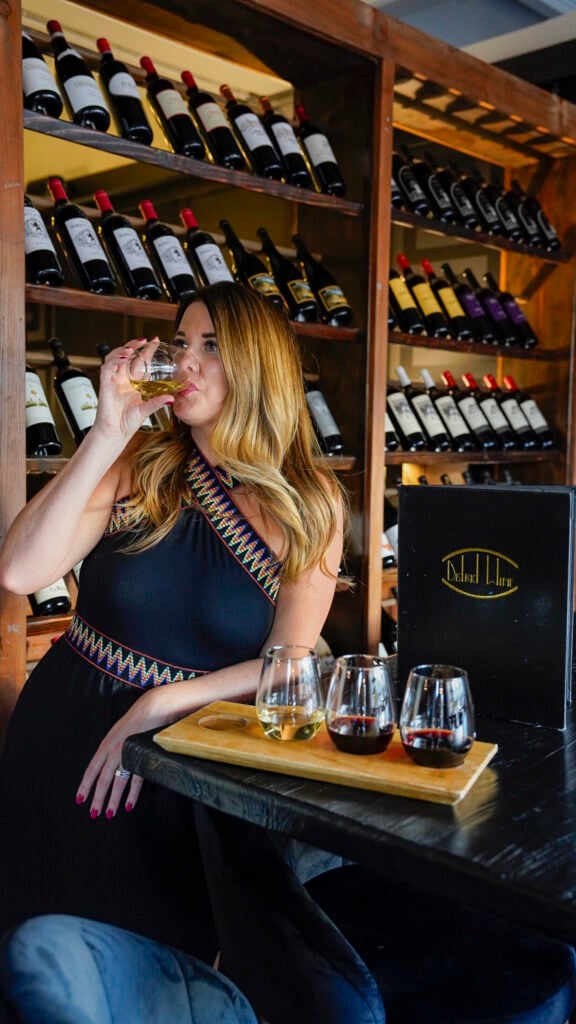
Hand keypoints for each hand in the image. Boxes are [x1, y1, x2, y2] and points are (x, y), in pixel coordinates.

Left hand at [76, 700, 151, 817]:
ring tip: (109, 813)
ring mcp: (127, 754)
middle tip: (94, 813)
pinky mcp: (141, 757)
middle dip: (97, 798)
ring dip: (112, 800)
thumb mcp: (118, 732)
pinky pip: (136, 779)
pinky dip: (132, 794)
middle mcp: (114, 750)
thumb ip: (112, 746)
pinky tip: (128, 804)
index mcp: (106, 744)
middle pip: (102, 779)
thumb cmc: (136, 719)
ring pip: (117, 782)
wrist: (153, 708)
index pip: (92, 769)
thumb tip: (106, 763)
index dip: (85, 785)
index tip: (80, 798)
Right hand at [94, 338, 173, 442]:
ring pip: (115, 357)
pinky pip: (107, 367)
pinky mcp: (105, 384)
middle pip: (127, 356)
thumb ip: (157, 402)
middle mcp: (123, 379)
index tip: (155, 341)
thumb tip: (171, 398)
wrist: (115, 432)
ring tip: (132, 347)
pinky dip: (115, 360)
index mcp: (133, 383)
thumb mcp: (146, 410)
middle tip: (145, 340)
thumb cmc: (127, 422)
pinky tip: (123, 358)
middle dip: (135, 345)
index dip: (147, 351)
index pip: (140, 362)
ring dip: (123, 350)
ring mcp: (113, 380)